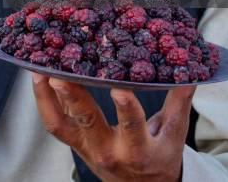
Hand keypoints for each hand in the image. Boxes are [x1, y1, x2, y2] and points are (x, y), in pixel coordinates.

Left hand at [32, 73, 195, 181]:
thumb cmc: (158, 159)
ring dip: (49, 97)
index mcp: (136, 150)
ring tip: (40, 70)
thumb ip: (179, 104)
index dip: (126, 109)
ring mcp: (85, 147)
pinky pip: (54, 122)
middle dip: (74, 97)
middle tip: (62, 73)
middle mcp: (106, 150)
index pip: (132, 128)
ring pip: (61, 124)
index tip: (121, 88)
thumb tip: (189, 74)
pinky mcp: (73, 142)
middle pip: (88, 122)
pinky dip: (44, 100)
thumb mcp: (173, 136)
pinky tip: (38, 77)